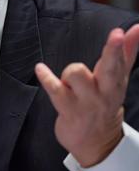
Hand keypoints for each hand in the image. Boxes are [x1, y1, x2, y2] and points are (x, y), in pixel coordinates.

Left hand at [35, 24, 138, 166]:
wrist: (97, 142)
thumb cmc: (105, 103)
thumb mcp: (118, 80)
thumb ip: (126, 52)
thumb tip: (137, 28)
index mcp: (116, 82)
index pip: (121, 61)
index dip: (121, 46)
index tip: (120, 32)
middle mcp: (104, 91)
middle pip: (110, 68)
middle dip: (113, 51)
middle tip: (115, 36)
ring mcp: (86, 101)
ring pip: (77, 73)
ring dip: (69, 72)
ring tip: (69, 81)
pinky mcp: (68, 109)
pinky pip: (55, 89)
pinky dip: (46, 77)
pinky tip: (40, 68)